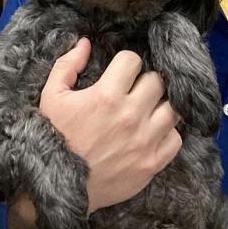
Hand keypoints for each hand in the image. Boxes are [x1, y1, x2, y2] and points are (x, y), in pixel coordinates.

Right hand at [39, 38, 181, 212]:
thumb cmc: (54, 138)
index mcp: (106, 96)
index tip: (120, 73)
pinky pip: (176, 139)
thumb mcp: (51, 96)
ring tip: (147, 110)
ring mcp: (145, 140)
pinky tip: (152, 132)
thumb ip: (68, 65)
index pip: (133, 60)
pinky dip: (167, 133)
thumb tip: (85, 42)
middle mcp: (131, 115)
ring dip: (160, 105)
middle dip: (144, 81)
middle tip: (133, 91)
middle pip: (157, 81)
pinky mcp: (153, 163)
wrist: (59, 186)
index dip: (125, 63)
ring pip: (172, 108)